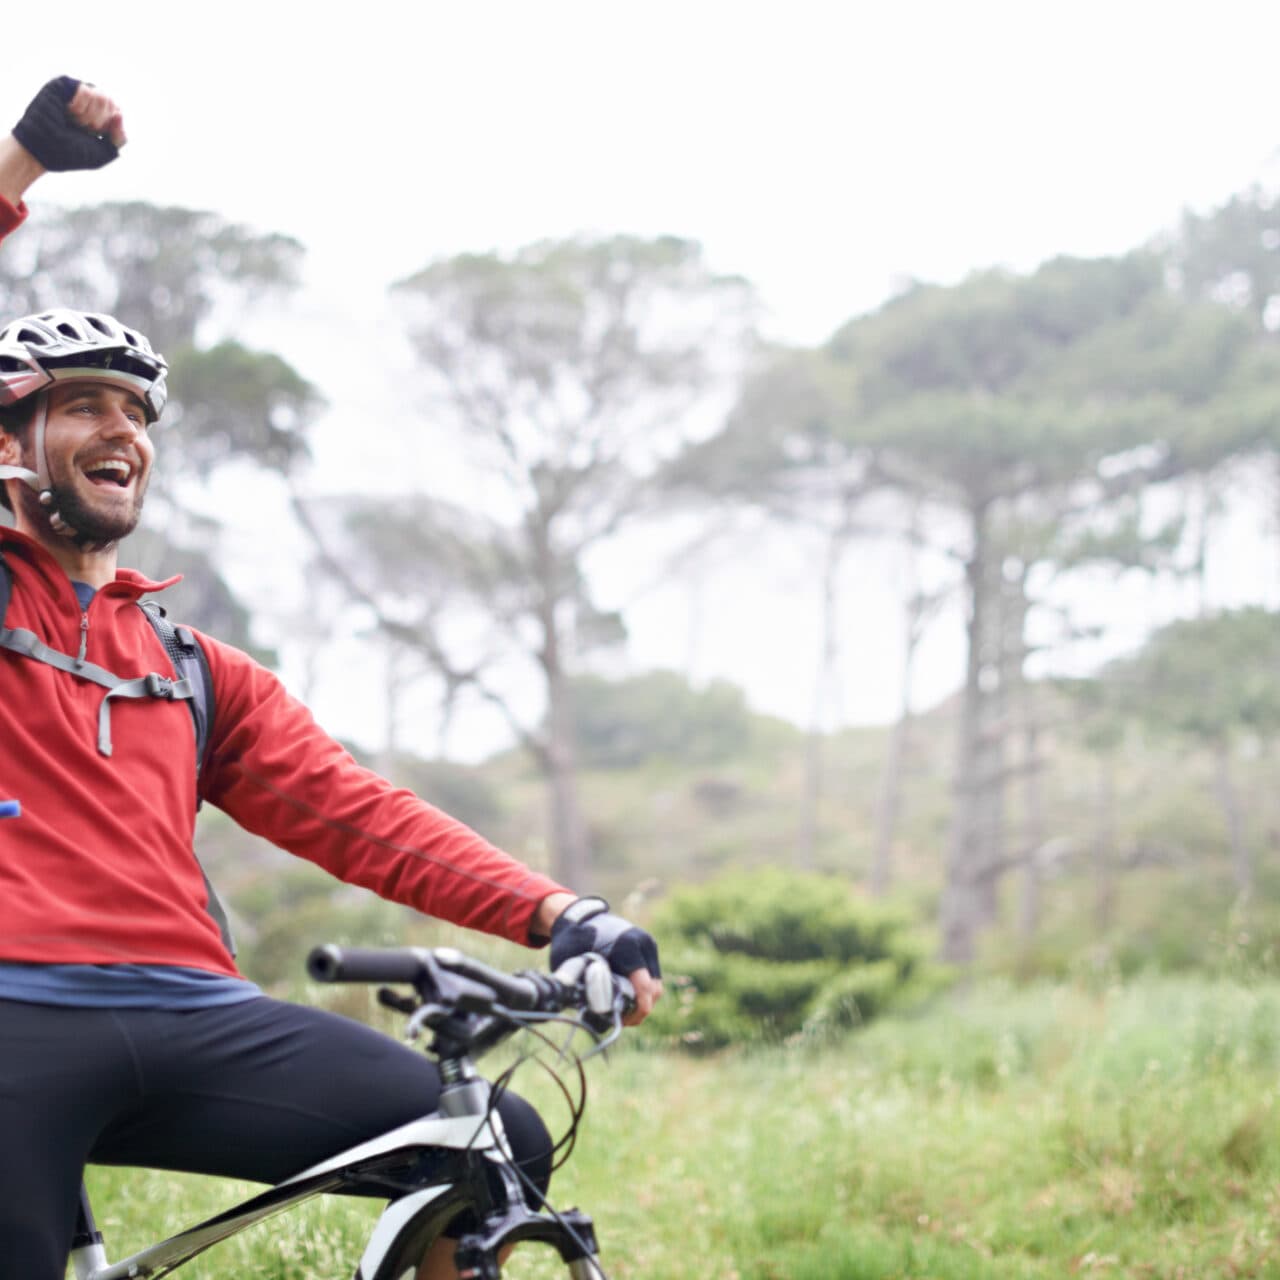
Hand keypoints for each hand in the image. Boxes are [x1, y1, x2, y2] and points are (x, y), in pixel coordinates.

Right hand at [12, 77, 124, 172]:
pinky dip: (79, 107)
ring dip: (88, 116)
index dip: (108, 127)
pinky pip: (85, 90)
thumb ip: (119, 138)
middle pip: (111, 103)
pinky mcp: (63, 85)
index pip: (118, 112)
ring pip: (101, 96)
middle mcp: (90, 102)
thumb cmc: (71, 154)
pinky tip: (67, 112)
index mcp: (101, 116)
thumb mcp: (103, 152)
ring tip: (72, 122)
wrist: (45, 150)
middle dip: (98, 122)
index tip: (93, 136)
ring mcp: (76, 92)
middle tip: (81, 129)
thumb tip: (119, 114)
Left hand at [549, 896, 662, 1025]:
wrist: (580, 916)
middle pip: (653, 989)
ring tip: (624, 1013)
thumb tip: (588, 1013)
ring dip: (643, 1001)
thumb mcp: (571, 961)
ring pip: (656, 984)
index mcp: (627, 946)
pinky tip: (626, 999)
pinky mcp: (647, 949)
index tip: (623, 1022)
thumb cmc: (573, 940)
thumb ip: (581, 984)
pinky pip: (652, 976)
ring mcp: (648, 945)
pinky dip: (643, 991)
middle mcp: (643, 943)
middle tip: (622, 1021)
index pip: (643, 986)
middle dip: (641, 1009)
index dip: (637, 1009)